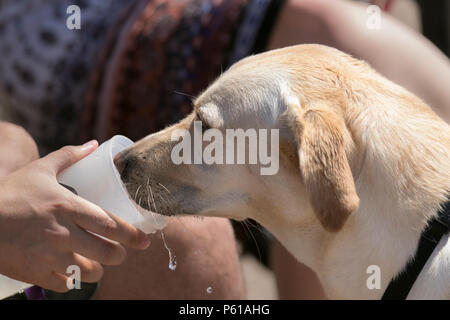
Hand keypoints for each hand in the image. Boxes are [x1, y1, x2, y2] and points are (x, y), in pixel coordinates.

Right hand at [0, 141, 149, 291]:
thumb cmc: (10, 193)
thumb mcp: (40, 170)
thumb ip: (69, 156)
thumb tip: (92, 144)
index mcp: (68, 207)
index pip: (110, 225)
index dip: (131, 235)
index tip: (143, 240)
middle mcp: (63, 234)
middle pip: (107, 252)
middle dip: (119, 255)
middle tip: (121, 253)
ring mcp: (50, 256)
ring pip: (89, 272)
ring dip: (98, 269)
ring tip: (97, 263)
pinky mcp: (36, 273)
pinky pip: (65, 284)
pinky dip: (72, 280)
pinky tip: (72, 272)